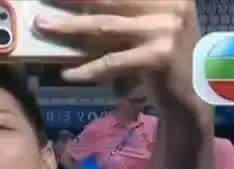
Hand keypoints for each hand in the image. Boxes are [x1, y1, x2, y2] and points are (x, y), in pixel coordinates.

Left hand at [36, 0, 200, 110]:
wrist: (190, 94)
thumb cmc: (162, 57)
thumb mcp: (149, 26)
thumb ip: (123, 13)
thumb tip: (78, 8)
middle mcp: (171, 5)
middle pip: (110, 0)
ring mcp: (166, 30)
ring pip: (106, 27)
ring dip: (70, 27)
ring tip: (44, 26)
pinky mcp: (159, 57)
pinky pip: (112, 61)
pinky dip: (88, 69)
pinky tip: (67, 74)